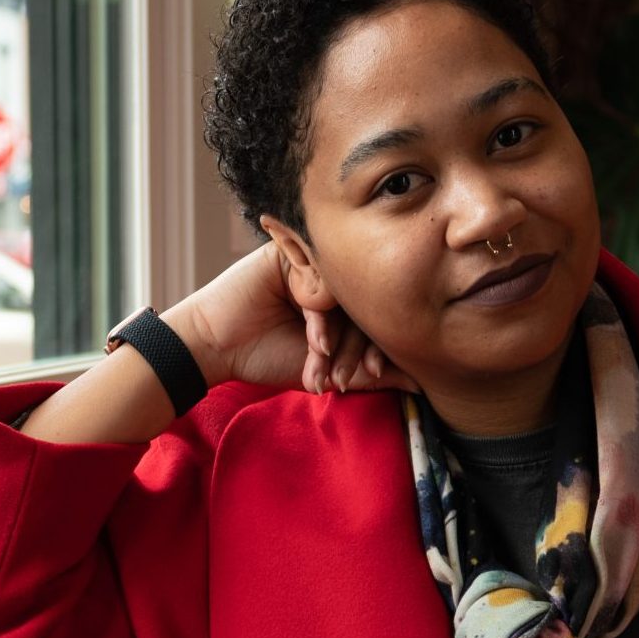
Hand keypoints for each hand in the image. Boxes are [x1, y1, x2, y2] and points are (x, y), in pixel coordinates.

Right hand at [165, 241, 417, 394]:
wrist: (216, 348)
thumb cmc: (266, 356)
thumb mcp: (325, 371)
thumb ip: (372, 375)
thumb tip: (422, 383)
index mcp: (341, 302)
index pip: (370, 320)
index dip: (375, 350)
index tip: (374, 375)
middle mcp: (329, 280)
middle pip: (360, 306)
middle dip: (358, 346)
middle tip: (357, 376)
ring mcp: (310, 265)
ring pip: (342, 297)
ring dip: (335, 338)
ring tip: (326, 365)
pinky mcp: (287, 253)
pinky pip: (316, 280)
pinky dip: (318, 317)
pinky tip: (315, 343)